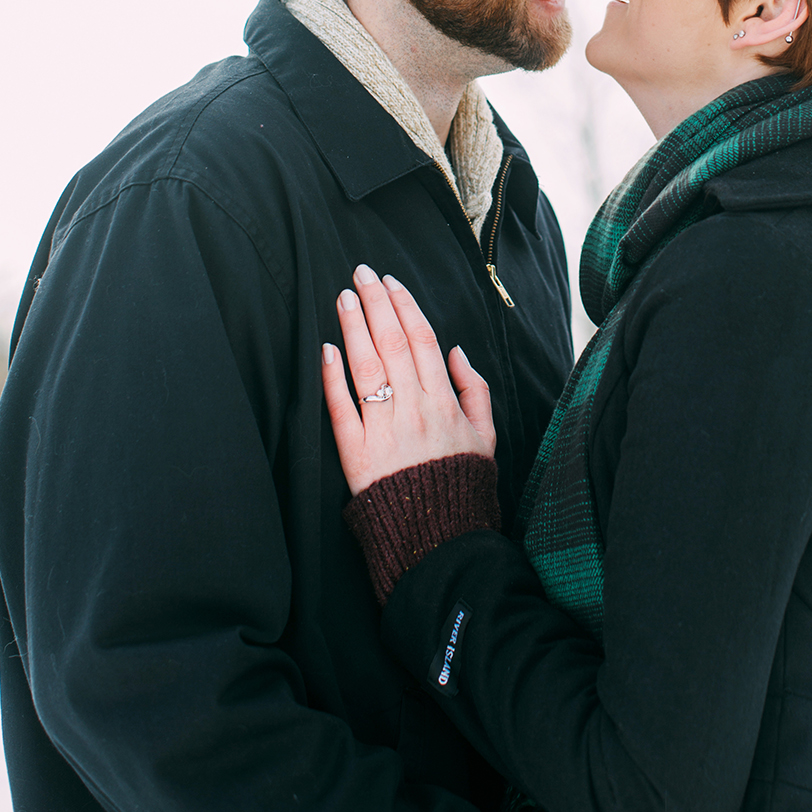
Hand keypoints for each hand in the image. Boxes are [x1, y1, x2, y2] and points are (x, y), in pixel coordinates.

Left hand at [322, 267, 495, 496]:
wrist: (438, 538)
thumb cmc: (461, 485)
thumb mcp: (485, 436)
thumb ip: (476, 391)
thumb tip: (457, 352)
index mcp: (445, 402)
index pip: (422, 340)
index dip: (404, 306)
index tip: (391, 281)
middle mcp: (414, 409)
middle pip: (391, 343)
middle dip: (375, 302)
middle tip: (360, 273)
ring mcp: (384, 430)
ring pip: (366, 367)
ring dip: (353, 327)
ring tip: (342, 298)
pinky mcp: (357, 454)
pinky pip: (342, 409)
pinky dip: (333, 378)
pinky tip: (326, 350)